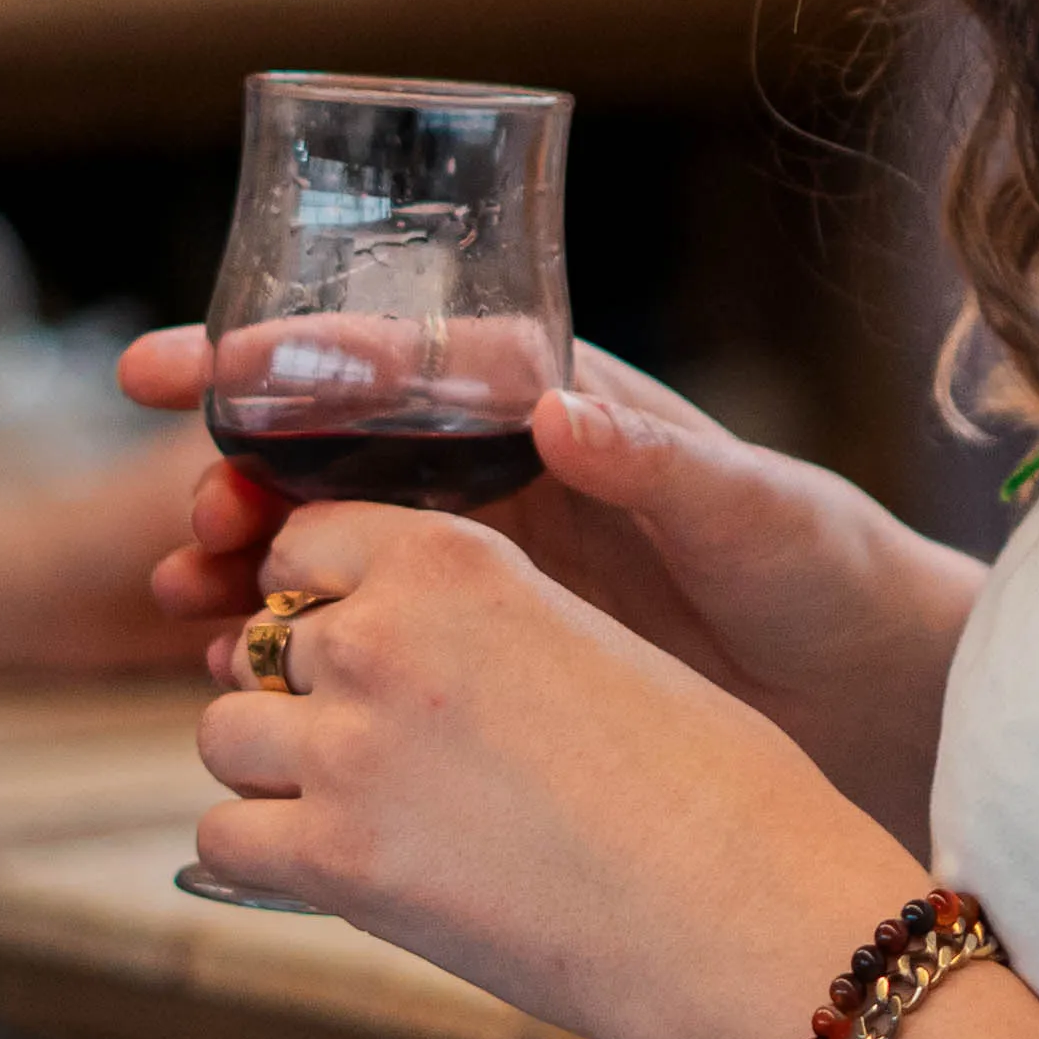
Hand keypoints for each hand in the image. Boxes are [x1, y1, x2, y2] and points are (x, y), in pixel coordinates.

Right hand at [122, 328, 981, 840]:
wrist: (857, 683)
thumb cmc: (820, 567)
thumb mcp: (750, 506)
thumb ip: (660, 460)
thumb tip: (565, 411)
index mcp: (558, 404)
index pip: (403, 360)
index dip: (287, 356)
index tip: (182, 366)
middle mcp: (506, 470)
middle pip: (335, 447)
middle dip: (239, 465)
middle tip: (186, 513)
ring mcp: (486, 559)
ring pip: (326, 539)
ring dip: (245, 558)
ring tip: (188, 594)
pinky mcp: (481, 644)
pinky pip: (357, 629)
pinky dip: (285, 642)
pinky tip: (228, 672)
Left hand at [189, 500, 921, 1038]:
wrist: (730, 895)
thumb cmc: (701, 770)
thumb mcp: (590, 639)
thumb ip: (482, 627)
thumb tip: (413, 658)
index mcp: (458, 560)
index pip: (308, 540)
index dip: (324, 587)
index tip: (361, 630)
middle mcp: (384, 637)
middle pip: (261, 640)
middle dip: (300, 685)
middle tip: (384, 740)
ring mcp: (347, 750)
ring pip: (226, 735)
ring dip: (274, 766)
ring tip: (364, 803)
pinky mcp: (333, 862)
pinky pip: (226, 838)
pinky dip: (268, 854)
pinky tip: (346, 865)